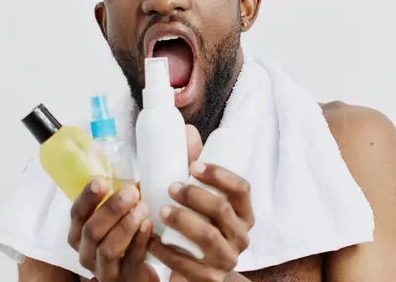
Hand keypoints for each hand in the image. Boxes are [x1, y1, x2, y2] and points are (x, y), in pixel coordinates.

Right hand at [66, 124, 204, 281]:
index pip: (76, 212)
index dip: (86, 196)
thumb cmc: (141, 226)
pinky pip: (129, 263)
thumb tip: (189, 132)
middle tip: (131, 192)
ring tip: (142, 209)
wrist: (149, 266)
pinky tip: (150, 229)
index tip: (101, 181)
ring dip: (124, 226)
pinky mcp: (125, 279)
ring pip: (106, 249)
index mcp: (84, 227)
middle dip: (109, 209)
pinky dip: (139, 245)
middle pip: (89, 230)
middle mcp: (88, 249)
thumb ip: (158, 169)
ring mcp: (105, 268)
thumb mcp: (139, 198)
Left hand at [148, 126, 254, 281]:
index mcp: (244, 212)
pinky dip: (166, 250)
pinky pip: (188, 265)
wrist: (203, 272)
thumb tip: (186, 129)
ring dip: (182, 220)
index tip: (194, 165)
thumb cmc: (202, 225)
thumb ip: (196, 168)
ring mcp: (226, 258)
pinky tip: (151, 239)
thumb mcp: (204, 198)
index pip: (242, 189)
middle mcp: (241, 235)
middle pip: (223, 210)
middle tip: (171, 187)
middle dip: (195, 195)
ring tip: (160, 209)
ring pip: (208, 237)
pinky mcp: (208, 278)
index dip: (220, 175)